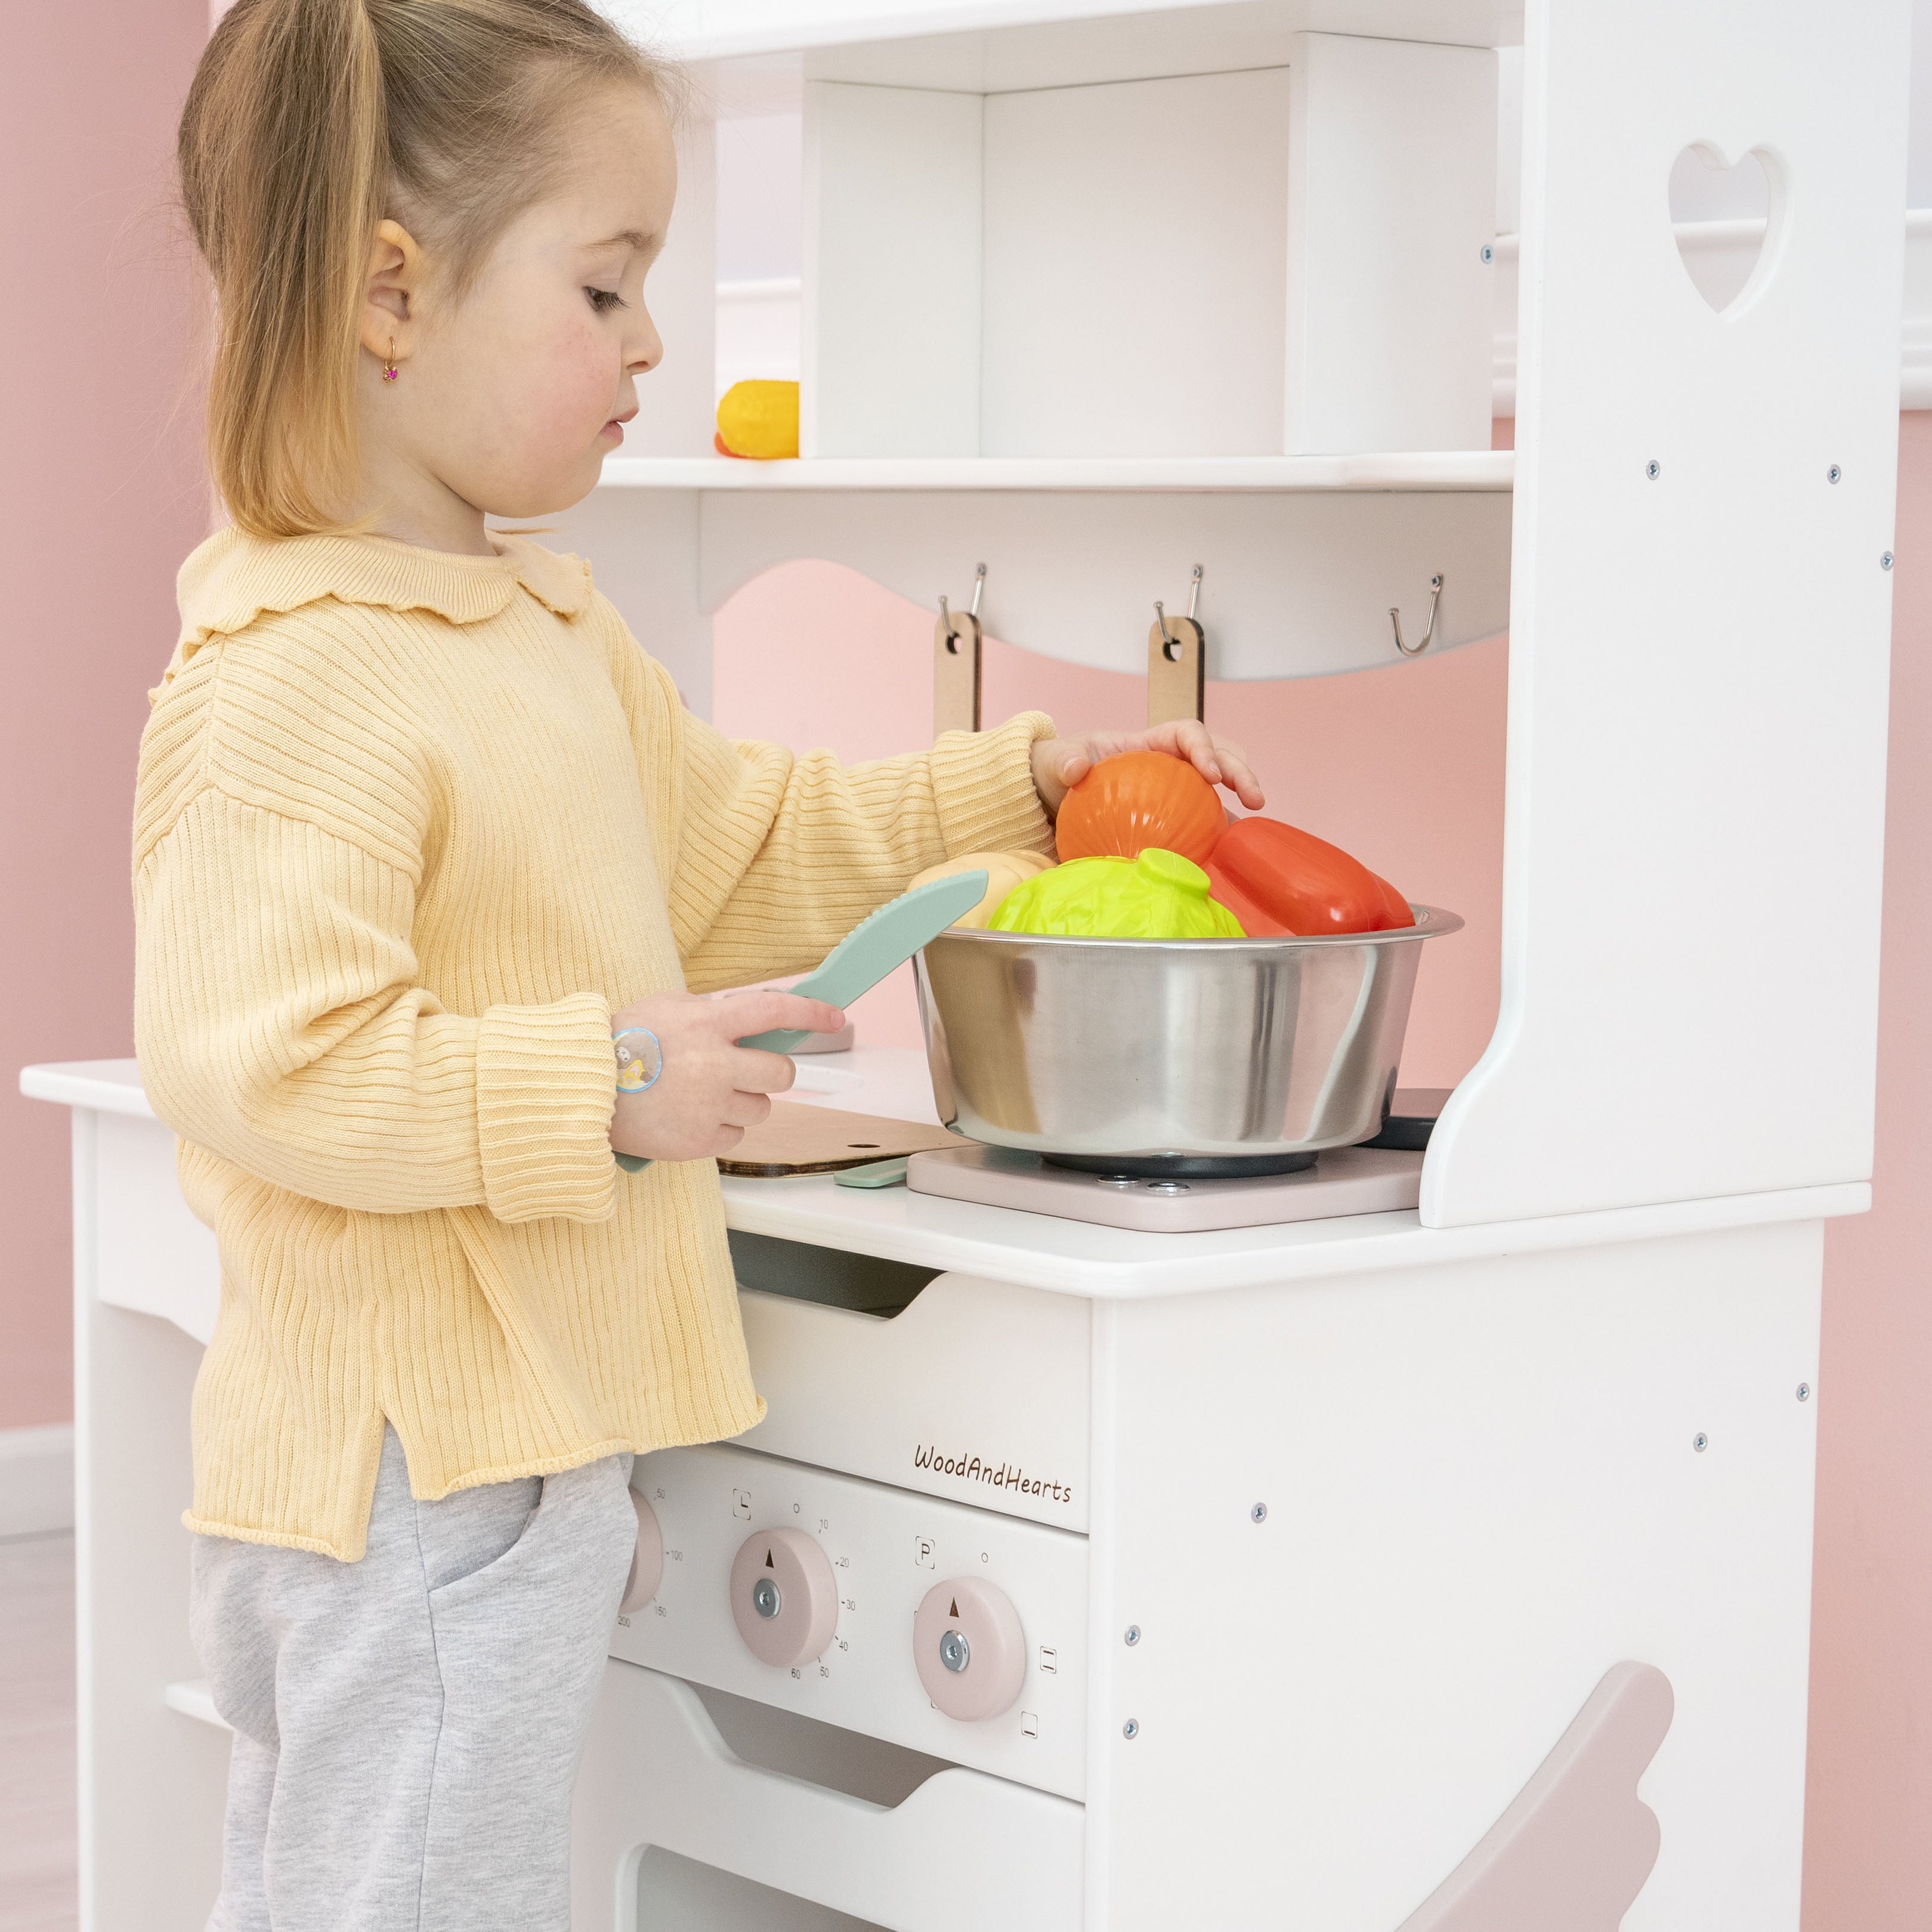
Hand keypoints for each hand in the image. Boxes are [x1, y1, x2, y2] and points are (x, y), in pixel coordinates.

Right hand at [609, 989, 845, 1163]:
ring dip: (742, 1102)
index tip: (835, 1018)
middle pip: (782, 1072)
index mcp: (708, 1022)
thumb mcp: (667, 1007)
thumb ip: (713, 1011)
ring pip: (762, 1107)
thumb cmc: (622, 1043)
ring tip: (701, 1095)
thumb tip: (757, 1020)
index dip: (811, 1013)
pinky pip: (737, 1135)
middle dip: (770, 1072)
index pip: (775, 1010)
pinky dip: (720, 1128)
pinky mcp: (701, 1140)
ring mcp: (709, 1105)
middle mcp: (715, 1064)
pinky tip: (689, 1116)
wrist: (583, 1091)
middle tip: (743, 1071)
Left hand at [1030, 720, 1265, 818]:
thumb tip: (1078, 767)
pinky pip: (1200, 822)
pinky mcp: (1173, 817)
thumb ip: (1066, 760)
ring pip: (1217, 790)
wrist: (1054, 794)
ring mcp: (1175, 790)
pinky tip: (1223, 855)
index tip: (1210, 773)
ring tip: (1248, 831)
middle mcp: (1170, 763)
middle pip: (1216, 757)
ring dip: (1238, 804)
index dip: (1204, 747)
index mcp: (1149, 742)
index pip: (1187, 733)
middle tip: (1255, 799)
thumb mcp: (1057, 760)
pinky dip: (1215, 834)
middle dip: (1240, 772)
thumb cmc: (1060, 769)